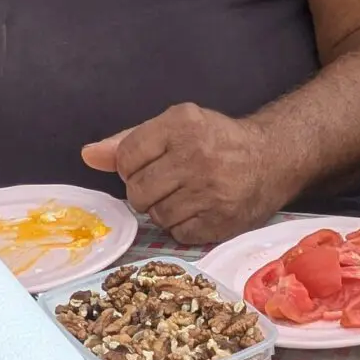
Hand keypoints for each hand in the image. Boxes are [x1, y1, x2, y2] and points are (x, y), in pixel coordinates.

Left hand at [80, 104, 283, 245]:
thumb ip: (129, 141)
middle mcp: (196, 156)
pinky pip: (179, 234)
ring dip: (162, 210)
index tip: (146, 166)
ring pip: (156, 216)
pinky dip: (182, 226)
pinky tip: (197, 209)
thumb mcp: (175, 127)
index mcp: (182, 125)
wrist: (271, 159)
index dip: (129, 167)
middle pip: (136, 191)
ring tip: (184, 196)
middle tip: (165, 184)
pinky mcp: (221, 220)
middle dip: (143, 191)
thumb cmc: (216, 141)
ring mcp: (211, 191)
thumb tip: (89, 155)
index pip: (126, 157)